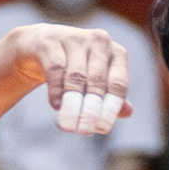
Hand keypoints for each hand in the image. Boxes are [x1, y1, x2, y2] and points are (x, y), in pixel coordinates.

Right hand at [2, 18, 128, 139]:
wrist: (40, 45)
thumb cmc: (74, 67)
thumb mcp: (95, 81)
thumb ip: (111, 96)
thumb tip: (128, 112)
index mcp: (116, 53)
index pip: (118, 84)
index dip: (110, 108)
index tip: (102, 128)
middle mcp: (99, 42)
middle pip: (97, 82)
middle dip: (90, 110)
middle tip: (83, 131)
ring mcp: (74, 38)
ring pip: (76, 77)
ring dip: (72, 104)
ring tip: (68, 125)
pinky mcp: (50, 40)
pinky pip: (56, 69)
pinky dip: (57, 90)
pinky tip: (56, 106)